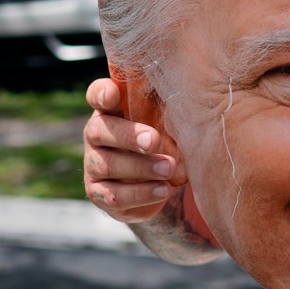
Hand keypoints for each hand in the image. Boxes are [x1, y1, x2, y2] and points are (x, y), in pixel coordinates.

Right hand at [81, 77, 182, 222]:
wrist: (155, 184)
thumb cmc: (163, 142)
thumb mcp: (165, 123)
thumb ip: (170, 110)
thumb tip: (196, 100)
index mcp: (111, 111)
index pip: (96, 95)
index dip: (101, 93)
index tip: (113, 93)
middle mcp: (96, 135)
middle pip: (98, 130)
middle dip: (128, 136)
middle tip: (153, 141)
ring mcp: (93, 165)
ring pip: (108, 165)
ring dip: (141, 167)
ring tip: (168, 169)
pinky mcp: (97, 193)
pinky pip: (114, 195)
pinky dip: (141, 193)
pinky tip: (163, 190)